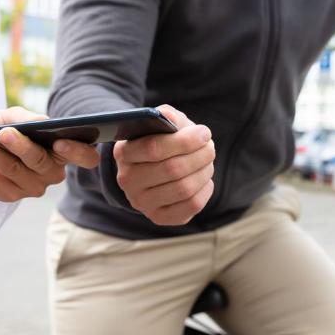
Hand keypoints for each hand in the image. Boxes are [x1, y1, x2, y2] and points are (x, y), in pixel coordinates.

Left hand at [0, 106, 98, 201]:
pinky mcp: (7, 194)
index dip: (77, 152)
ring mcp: (31, 187)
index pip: (86, 157)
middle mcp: (52, 173)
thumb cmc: (6, 128)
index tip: (61, 142)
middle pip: (40, 162)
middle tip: (4, 133)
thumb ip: (26, 118)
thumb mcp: (14, 116)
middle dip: (21, 147)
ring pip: (11, 170)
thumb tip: (39, 123)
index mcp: (64, 152)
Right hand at [113, 105, 214, 225]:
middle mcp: (128, 180)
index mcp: (124, 152)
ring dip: (204, 172)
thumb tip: (174, 121)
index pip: (154, 148)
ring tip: (208, 162)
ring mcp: (142, 202)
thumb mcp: (159, 123)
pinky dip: (204, 190)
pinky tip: (203, 179)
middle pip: (173, 169)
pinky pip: (191, 205)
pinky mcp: (159, 217)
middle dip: (199, 156)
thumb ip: (167, 116)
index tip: (204, 133)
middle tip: (210, 147)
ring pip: (184, 188)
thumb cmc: (160, 140)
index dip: (185, 141)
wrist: (151, 169)